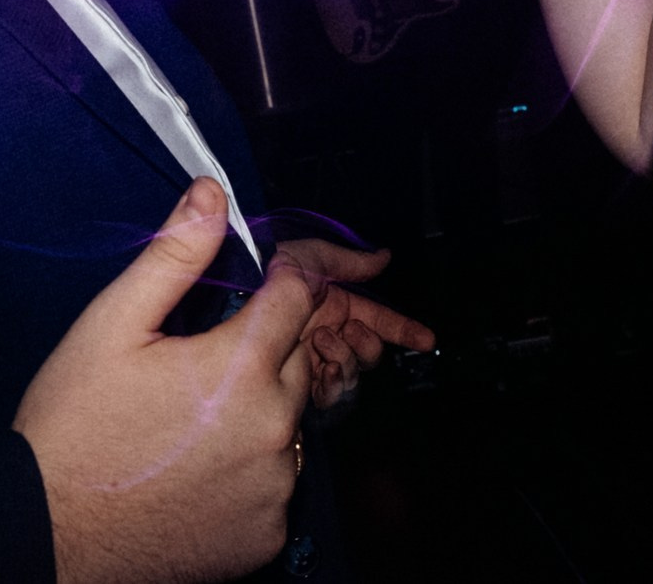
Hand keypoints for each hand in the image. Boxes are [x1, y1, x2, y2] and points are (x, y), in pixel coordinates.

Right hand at [15, 180, 315, 583]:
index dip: (284, 274)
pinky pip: (275, 481)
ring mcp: (275, 490)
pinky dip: (248, 468)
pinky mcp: (267, 536)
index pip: (299, 295)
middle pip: (295, 359)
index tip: (264, 277)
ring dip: (257, 409)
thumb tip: (212, 194)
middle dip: (261, 346)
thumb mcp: (111, 328)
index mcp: (239, 371)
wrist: (49, 540)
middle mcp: (274, 432)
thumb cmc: (72, 433)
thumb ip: (173, 256)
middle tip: (197, 361)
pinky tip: (195, 468)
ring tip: (188, 420)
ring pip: (288, 422)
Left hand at [272, 239, 434, 410]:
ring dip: (347, 360)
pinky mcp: (297, 391)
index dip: (399, 327)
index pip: (371, 317)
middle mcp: (321, 333)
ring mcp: (310, 363)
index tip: (425, 339)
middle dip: (368, 344)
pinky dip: (334, 385)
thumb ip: (345, 260)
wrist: (227, 321)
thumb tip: (383, 257)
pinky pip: (330, 395)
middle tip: (350, 331)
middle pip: (367, 350)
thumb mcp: (304, 259)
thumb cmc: (258, 281)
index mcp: (325, 304)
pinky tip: (322, 373)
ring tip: (322, 346)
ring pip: (353, 373)